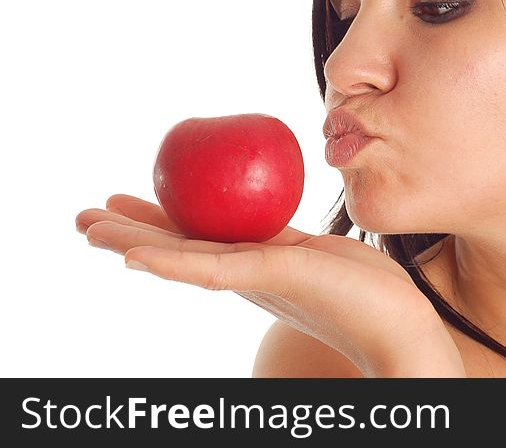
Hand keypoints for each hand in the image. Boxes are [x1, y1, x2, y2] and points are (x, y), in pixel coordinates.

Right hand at [75, 194, 465, 376]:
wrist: (401, 324)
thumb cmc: (369, 288)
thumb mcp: (316, 249)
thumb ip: (283, 237)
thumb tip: (270, 218)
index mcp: (254, 265)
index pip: (195, 240)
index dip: (157, 226)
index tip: (123, 204)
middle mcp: (245, 276)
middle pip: (177, 250)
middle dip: (129, 234)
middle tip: (82, 218)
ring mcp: (255, 280)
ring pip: (182, 258)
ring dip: (132, 243)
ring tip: (88, 228)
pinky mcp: (274, 278)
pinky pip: (214, 267)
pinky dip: (173, 261)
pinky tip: (136, 255)